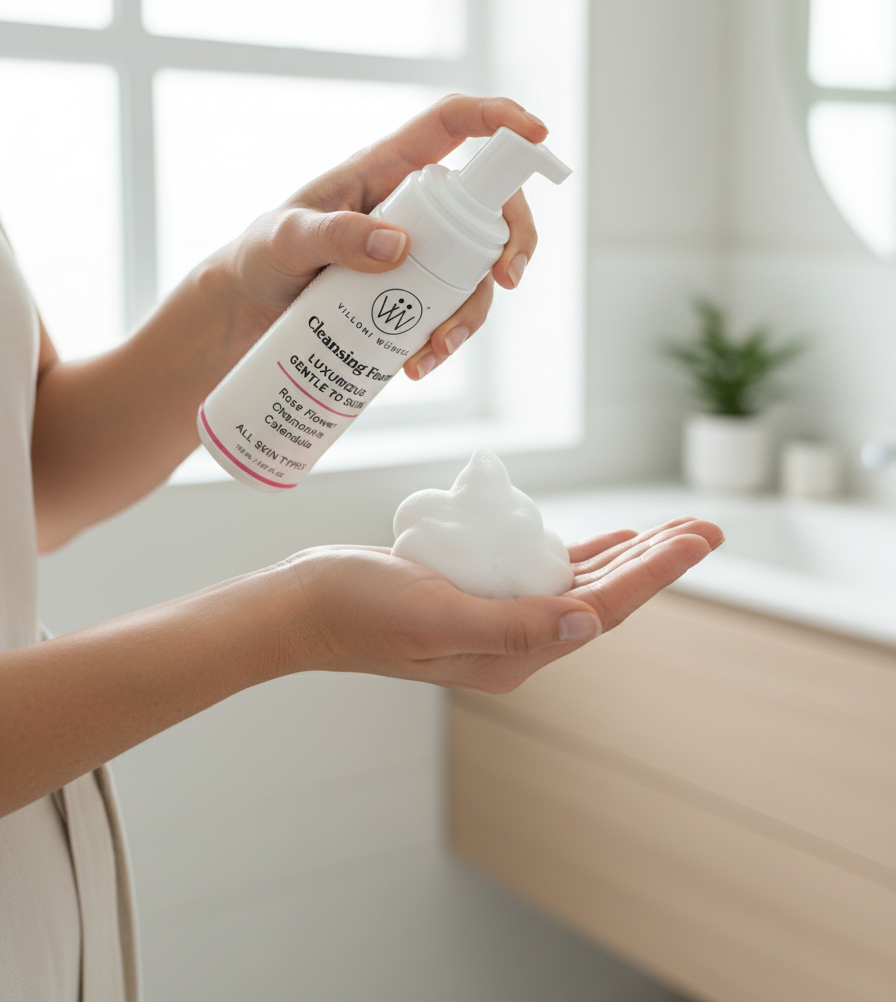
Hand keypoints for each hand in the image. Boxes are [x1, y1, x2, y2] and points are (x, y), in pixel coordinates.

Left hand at [224, 94, 546, 375]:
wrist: (244, 315)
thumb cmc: (259, 259)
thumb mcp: (285, 240)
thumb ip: (333, 236)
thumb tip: (400, 247)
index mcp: (386, 169)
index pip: (454, 125)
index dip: (501, 121)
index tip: (539, 135)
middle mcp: (413, 208)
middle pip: (490, 206)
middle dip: (514, 239)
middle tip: (507, 280)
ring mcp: (418, 254)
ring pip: (477, 270)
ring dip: (474, 311)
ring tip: (435, 349)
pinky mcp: (411, 297)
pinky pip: (450, 312)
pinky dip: (446, 340)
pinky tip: (417, 364)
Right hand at [271, 516, 723, 693]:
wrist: (302, 606)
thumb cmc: (357, 609)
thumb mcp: (433, 615)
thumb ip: (511, 625)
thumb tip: (588, 621)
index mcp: (512, 656)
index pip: (602, 608)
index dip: (656, 571)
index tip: (699, 538)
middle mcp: (514, 643)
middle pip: (603, 597)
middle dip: (658, 562)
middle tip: (707, 528)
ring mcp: (496, 620)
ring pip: (579, 584)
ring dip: (627, 556)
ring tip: (672, 532)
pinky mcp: (477, 595)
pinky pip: (543, 574)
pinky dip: (580, 555)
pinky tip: (604, 541)